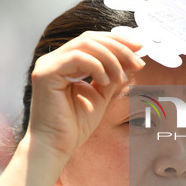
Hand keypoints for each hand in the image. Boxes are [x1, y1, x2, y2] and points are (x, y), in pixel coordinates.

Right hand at [26, 31, 144, 158]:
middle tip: (138, 62)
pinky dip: (97, 67)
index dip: (117, 41)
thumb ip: (111, 76)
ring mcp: (48, 65)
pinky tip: (107, 81)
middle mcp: (54, 60)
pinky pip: (77, 58)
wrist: (56, 147)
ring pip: (85, 45)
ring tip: (123, 78)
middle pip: (89, 39)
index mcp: (64, 64)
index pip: (92, 41)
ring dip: (111, 58)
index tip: (139, 49)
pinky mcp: (45, 73)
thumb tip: (130, 61)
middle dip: (118, 47)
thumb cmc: (74, 127)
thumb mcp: (100, 96)